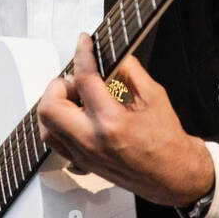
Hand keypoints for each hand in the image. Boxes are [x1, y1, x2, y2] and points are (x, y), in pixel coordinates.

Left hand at [36, 32, 214, 207]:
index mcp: (112, 122)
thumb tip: (115, 57)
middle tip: (76, 81)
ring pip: (45, 127)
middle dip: (59, 85)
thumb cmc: (167, 142)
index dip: (82, 54)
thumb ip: (131, 72)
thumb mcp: (154, 97)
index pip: (84, 79)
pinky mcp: (82, 164)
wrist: (173, 175)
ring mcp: (84, 156)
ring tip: (74, 99)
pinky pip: (55, 142)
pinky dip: (57, 125)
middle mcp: (92, 141)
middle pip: (50, 107)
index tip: (83, 43)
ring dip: (54, 106)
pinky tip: (74, 116)